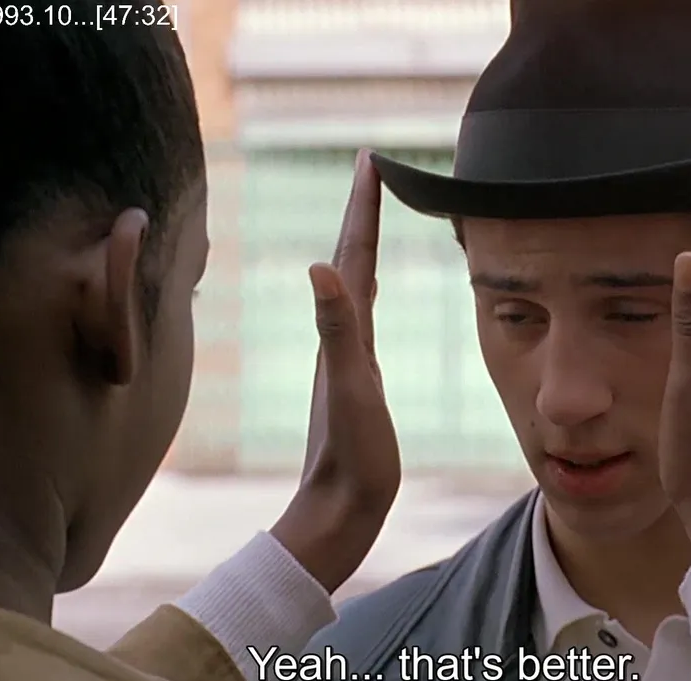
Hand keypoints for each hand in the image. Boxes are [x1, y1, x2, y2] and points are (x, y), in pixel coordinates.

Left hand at [270, 151, 400, 592]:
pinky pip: (362, 315)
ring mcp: (346, 356)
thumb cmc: (351, 457)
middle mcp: (340, 336)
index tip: (370, 160)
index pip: (354, 253)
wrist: (340, 509)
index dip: (363, 206)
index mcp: (343, 332)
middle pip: (351, 258)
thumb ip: (338, 331)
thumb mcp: (352, 390)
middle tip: (371, 171)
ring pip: (355, 284)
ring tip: (371, 217)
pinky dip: (367, 289)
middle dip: (361, 211)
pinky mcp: (357, 377)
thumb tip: (319, 265)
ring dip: (362, 244)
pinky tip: (368, 294)